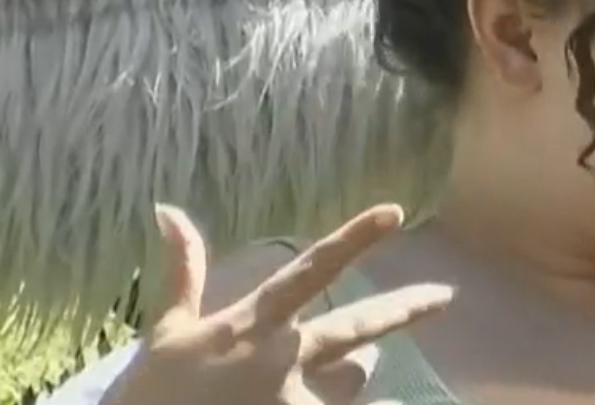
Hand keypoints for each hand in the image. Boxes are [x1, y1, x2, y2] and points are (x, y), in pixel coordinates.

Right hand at [103, 203, 452, 404]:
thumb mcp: (166, 331)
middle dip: (404, 309)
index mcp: (252, 324)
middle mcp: (281, 358)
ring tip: (359, 368)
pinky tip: (389, 402)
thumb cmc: (150, 394)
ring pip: (354, 381)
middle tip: (444, 296)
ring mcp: (292, 399)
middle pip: (357, 327)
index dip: (354, 239)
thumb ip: (183, 272)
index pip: (311, 270)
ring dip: (355, 376)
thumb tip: (168, 210)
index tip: (394, 211)